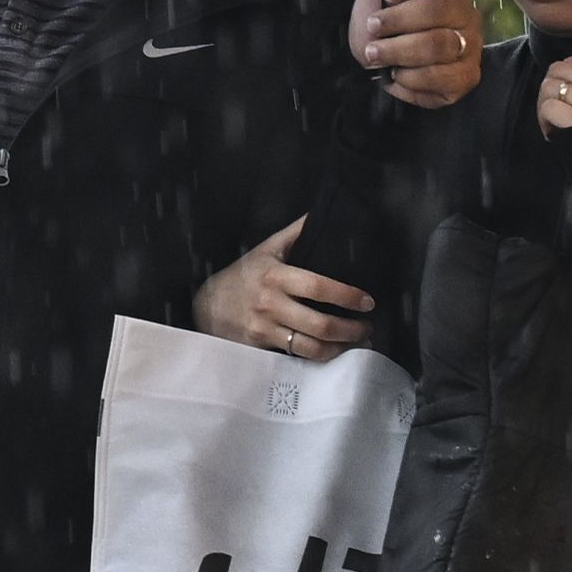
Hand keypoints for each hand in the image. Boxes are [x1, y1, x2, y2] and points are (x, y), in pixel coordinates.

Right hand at [195, 214, 372, 359]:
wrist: (205, 306)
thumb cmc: (241, 276)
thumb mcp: (265, 250)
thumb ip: (295, 233)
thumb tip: (323, 214)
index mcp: (275, 276)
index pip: (319, 287)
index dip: (347, 296)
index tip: (367, 302)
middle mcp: (270, 304)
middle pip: (320, 324)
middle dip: (351, 330)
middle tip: (366, 328)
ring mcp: (264, 329)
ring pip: (311, 347)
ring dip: (340, 348)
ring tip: (356, 343)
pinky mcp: (260, 347)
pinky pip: (296, 356)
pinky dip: (319, 357)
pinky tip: (332, 352)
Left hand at [349, 0, 485, 107]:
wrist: (378, 67)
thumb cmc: (381, 21)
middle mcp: (465, 10)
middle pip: (436, 12)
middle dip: (394, 23)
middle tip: (372, 30)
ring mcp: (470, 44)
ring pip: (437, 46)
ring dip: (396, 52)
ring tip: (376, 55)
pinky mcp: (467, 76)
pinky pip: (440, 78)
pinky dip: (409, 80)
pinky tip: (397, 75)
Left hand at [535, 57, 571, 132]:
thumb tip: (562, 70)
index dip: (561, 78)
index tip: (565, 97)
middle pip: (558, 70)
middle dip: (550, 88)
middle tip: (554, 109)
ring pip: (549, 87)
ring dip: (544, 106)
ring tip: (554, 122)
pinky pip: (548, 107)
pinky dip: (544, 119)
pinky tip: (553, 129)